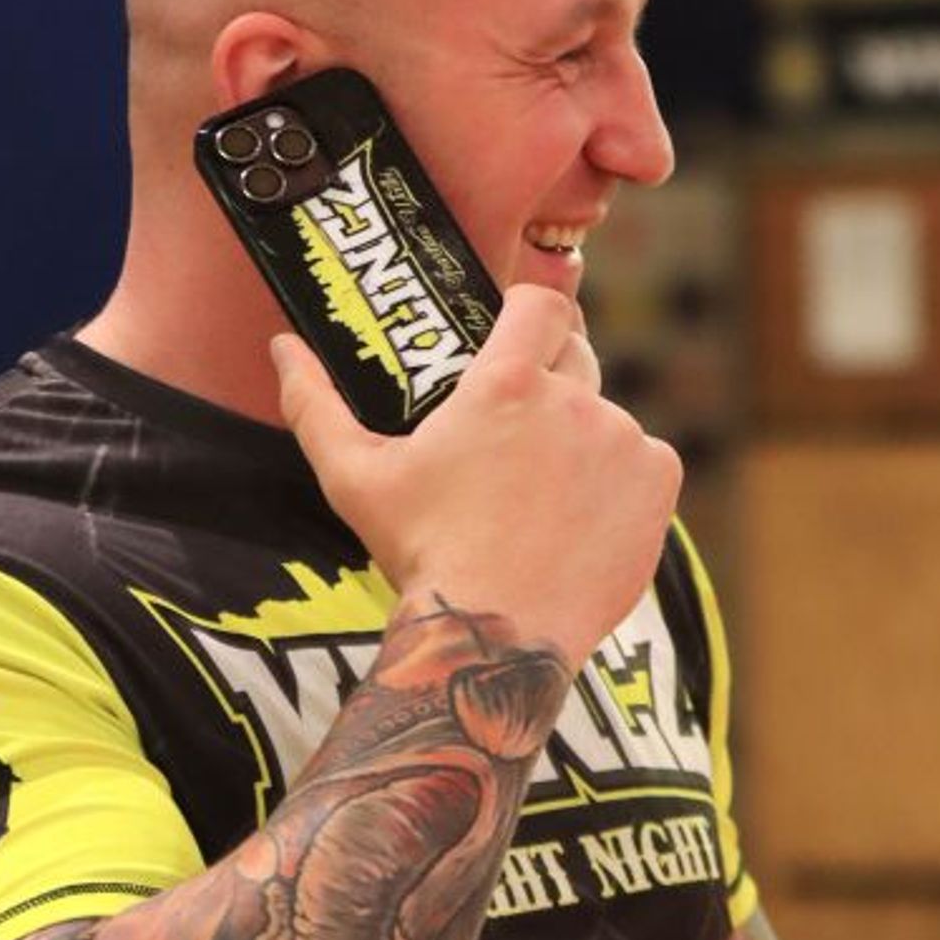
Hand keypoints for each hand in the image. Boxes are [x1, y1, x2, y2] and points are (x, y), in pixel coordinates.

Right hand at [274, 284, 680, 669]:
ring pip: (606, 417)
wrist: (496, 638)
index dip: (530, 308)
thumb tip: (281, 347)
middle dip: (549, 377)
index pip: (541, 301)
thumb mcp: (354, 478)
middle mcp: (574, 401)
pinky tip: (578, 520)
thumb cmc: (420, 554)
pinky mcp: (658, 484)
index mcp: (506, 384)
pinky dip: (618, 481)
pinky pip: (644, 460)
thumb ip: (314, 404)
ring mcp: (624, 442)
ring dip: (580, 438)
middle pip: (575, 353)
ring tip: (539, 495)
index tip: (514, 333)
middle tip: (516, 431)